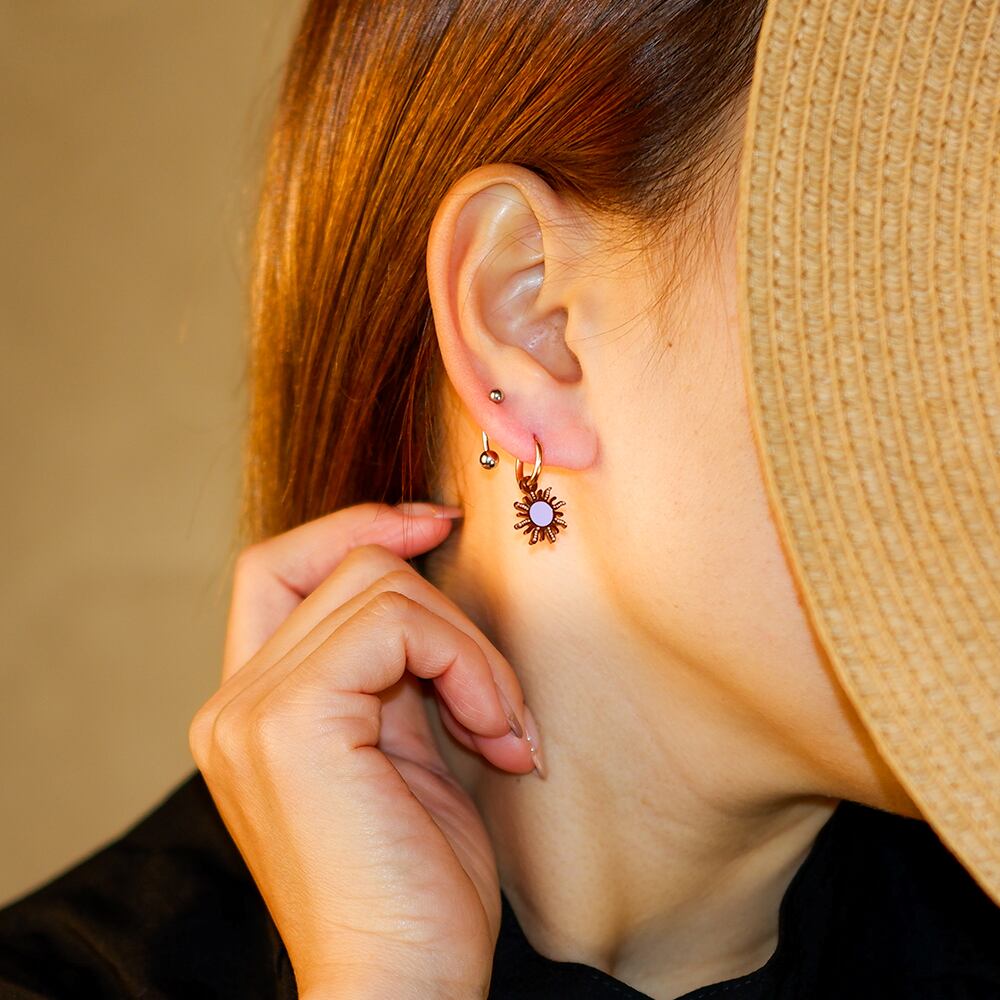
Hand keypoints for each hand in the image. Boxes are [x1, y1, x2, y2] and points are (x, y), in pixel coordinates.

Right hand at [188, 503, 536, 998]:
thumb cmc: (419, 888)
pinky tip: (495, 735)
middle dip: (447, 615)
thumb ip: (399, 669)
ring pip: (380, 585)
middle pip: (348, 566)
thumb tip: (430, 571)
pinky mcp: (291, 720)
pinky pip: (396, 624)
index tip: (434, 524)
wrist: (405, 991)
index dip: (355, 527)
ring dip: (468, 650)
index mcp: (254, 707)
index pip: (280, 566)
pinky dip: (466, 664)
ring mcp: (252, 709)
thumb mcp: (408, 752)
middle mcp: (234, 702)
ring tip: (502, 733)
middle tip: (499, 705)